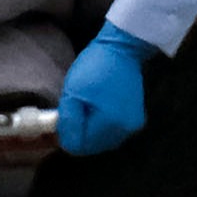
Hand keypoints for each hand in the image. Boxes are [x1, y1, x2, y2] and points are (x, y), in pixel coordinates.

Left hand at [54, 22, 155, 156]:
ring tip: (85, 107)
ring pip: (101, 140)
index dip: (66, 135)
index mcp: (110, 124)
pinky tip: (96, 108)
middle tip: (72, 110)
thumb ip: (68, 122)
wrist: (121, 50)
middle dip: (78, 132)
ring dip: (89, 129)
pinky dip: (100, 125)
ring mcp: (132, 125)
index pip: (80, 146)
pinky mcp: (135, 119)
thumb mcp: (72, 94)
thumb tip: (66, 143)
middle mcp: (125, 130)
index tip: (61, 119)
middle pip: (92, 146)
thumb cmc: (95, 68)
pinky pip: (111, 131)